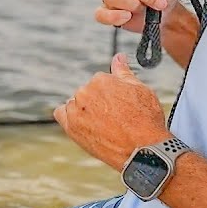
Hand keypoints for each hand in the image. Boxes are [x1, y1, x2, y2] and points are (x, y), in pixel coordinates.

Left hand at [54, 54, 170, 169]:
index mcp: (100, 79)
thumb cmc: (145, 119)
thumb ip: (124, 71)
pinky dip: (68, 116)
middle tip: (114, 117)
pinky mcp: (70, 127)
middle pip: (88, 92)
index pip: (101, 81)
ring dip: (85, 110)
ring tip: (103, 124)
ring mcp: (76, 110)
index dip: (112, 94)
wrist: (142, 150)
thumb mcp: (140, 89)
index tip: (119, 105)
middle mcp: (84, 92)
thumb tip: (118, 57)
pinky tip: (82, 122)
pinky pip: (61, 114)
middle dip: (98, 101)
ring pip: (76, 103)